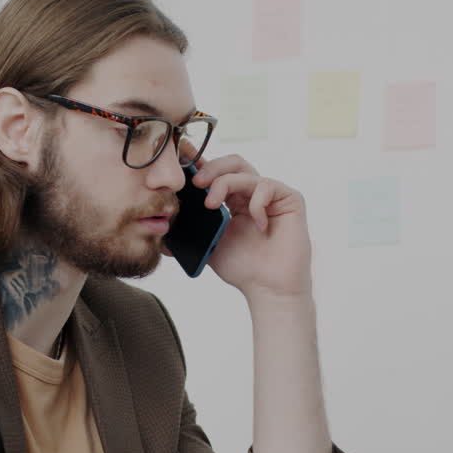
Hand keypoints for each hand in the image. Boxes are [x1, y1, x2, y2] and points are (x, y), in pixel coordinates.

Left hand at [187, 151, 311, 301]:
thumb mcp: (209, 247)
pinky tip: (256, 226)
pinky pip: (267, 187)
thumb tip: (162, 229)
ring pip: (245, 171)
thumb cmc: (244, 269)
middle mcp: (253, 193)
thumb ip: (191, 233)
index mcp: (234, 201)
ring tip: (211, 205)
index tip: (181, 169)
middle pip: (232, 163)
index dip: (201, 166)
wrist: (269, 289)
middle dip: (211, 168)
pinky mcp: (290, 199)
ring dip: (224, 183)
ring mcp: (272, 195)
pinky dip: (256, 203)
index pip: (218, 173)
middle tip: (196, 184)